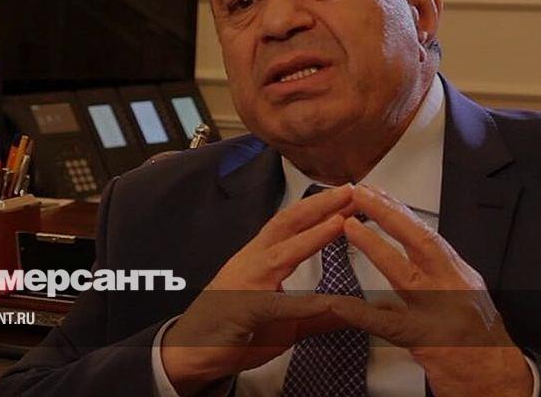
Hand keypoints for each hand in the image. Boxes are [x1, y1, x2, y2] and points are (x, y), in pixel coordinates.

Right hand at [160, 185, 353, 394]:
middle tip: (351, 190)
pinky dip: (302, 304)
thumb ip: (317, 315)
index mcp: (259, 258)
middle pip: (286, 224)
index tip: (348, 193)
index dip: (319, 207)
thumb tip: (352, 311)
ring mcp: (243, 284)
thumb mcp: (284, 322)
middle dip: (319, 205)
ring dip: (313, 236)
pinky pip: (275, 306)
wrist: (188, 351)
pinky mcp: (241, 312)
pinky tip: (328, 302)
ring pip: (280, 254)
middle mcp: (251, 262)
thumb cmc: (233, 331)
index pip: (291, 224)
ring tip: (341, 221)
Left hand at [324, 185, 532, 396]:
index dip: (400, 211)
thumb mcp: (459, 300)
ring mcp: (440, 312)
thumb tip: (403, 255)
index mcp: (458, 275)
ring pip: (406, 273)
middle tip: (361, 193)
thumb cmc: (477, 343)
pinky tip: (340, 302)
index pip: (427, 235)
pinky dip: (362, 313)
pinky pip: (389, 325)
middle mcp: (453, 287)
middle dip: (390, 214)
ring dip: (376, 248)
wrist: (498, 382)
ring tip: (350, 227)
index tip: (376, 192)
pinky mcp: (425, 341)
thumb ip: (430, 279)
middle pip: (421, 241)